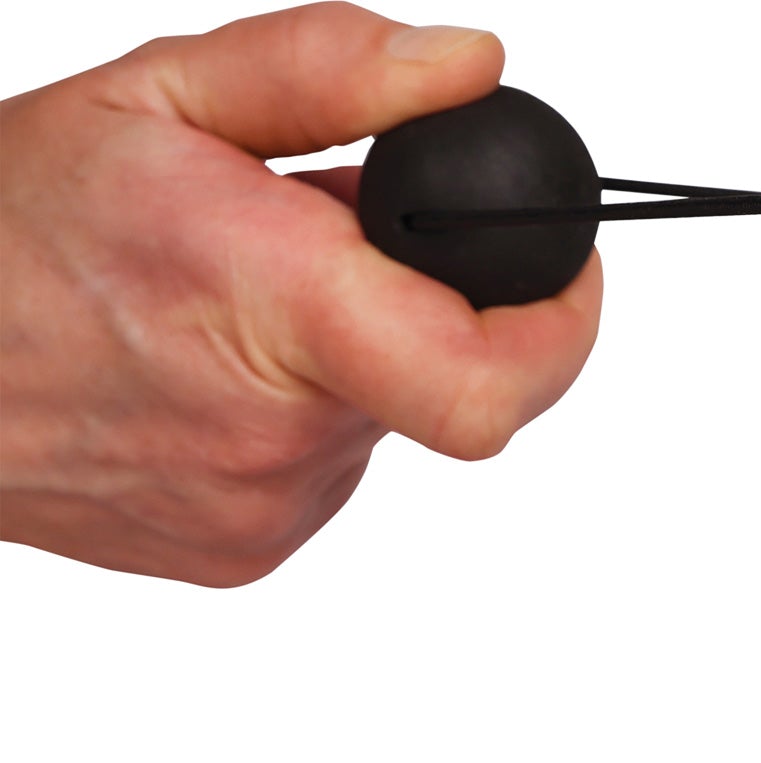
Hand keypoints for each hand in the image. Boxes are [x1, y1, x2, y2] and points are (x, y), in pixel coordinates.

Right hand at [0, 2, 601, 585]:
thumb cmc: (2, 233)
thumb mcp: (157, 97)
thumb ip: (331, 73)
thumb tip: (472, 70)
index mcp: (272, 311)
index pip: (490, 377)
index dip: (562, 327)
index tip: (563, 268)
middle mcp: (280, 436)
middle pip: (451, 382)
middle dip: (430, 307)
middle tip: (340, 250)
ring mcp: (266, 511)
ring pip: (386, 421)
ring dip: (357, 357)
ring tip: (242, 308)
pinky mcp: (246, 552)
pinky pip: (328, 469)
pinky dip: (306, 411)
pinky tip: (217, 372)